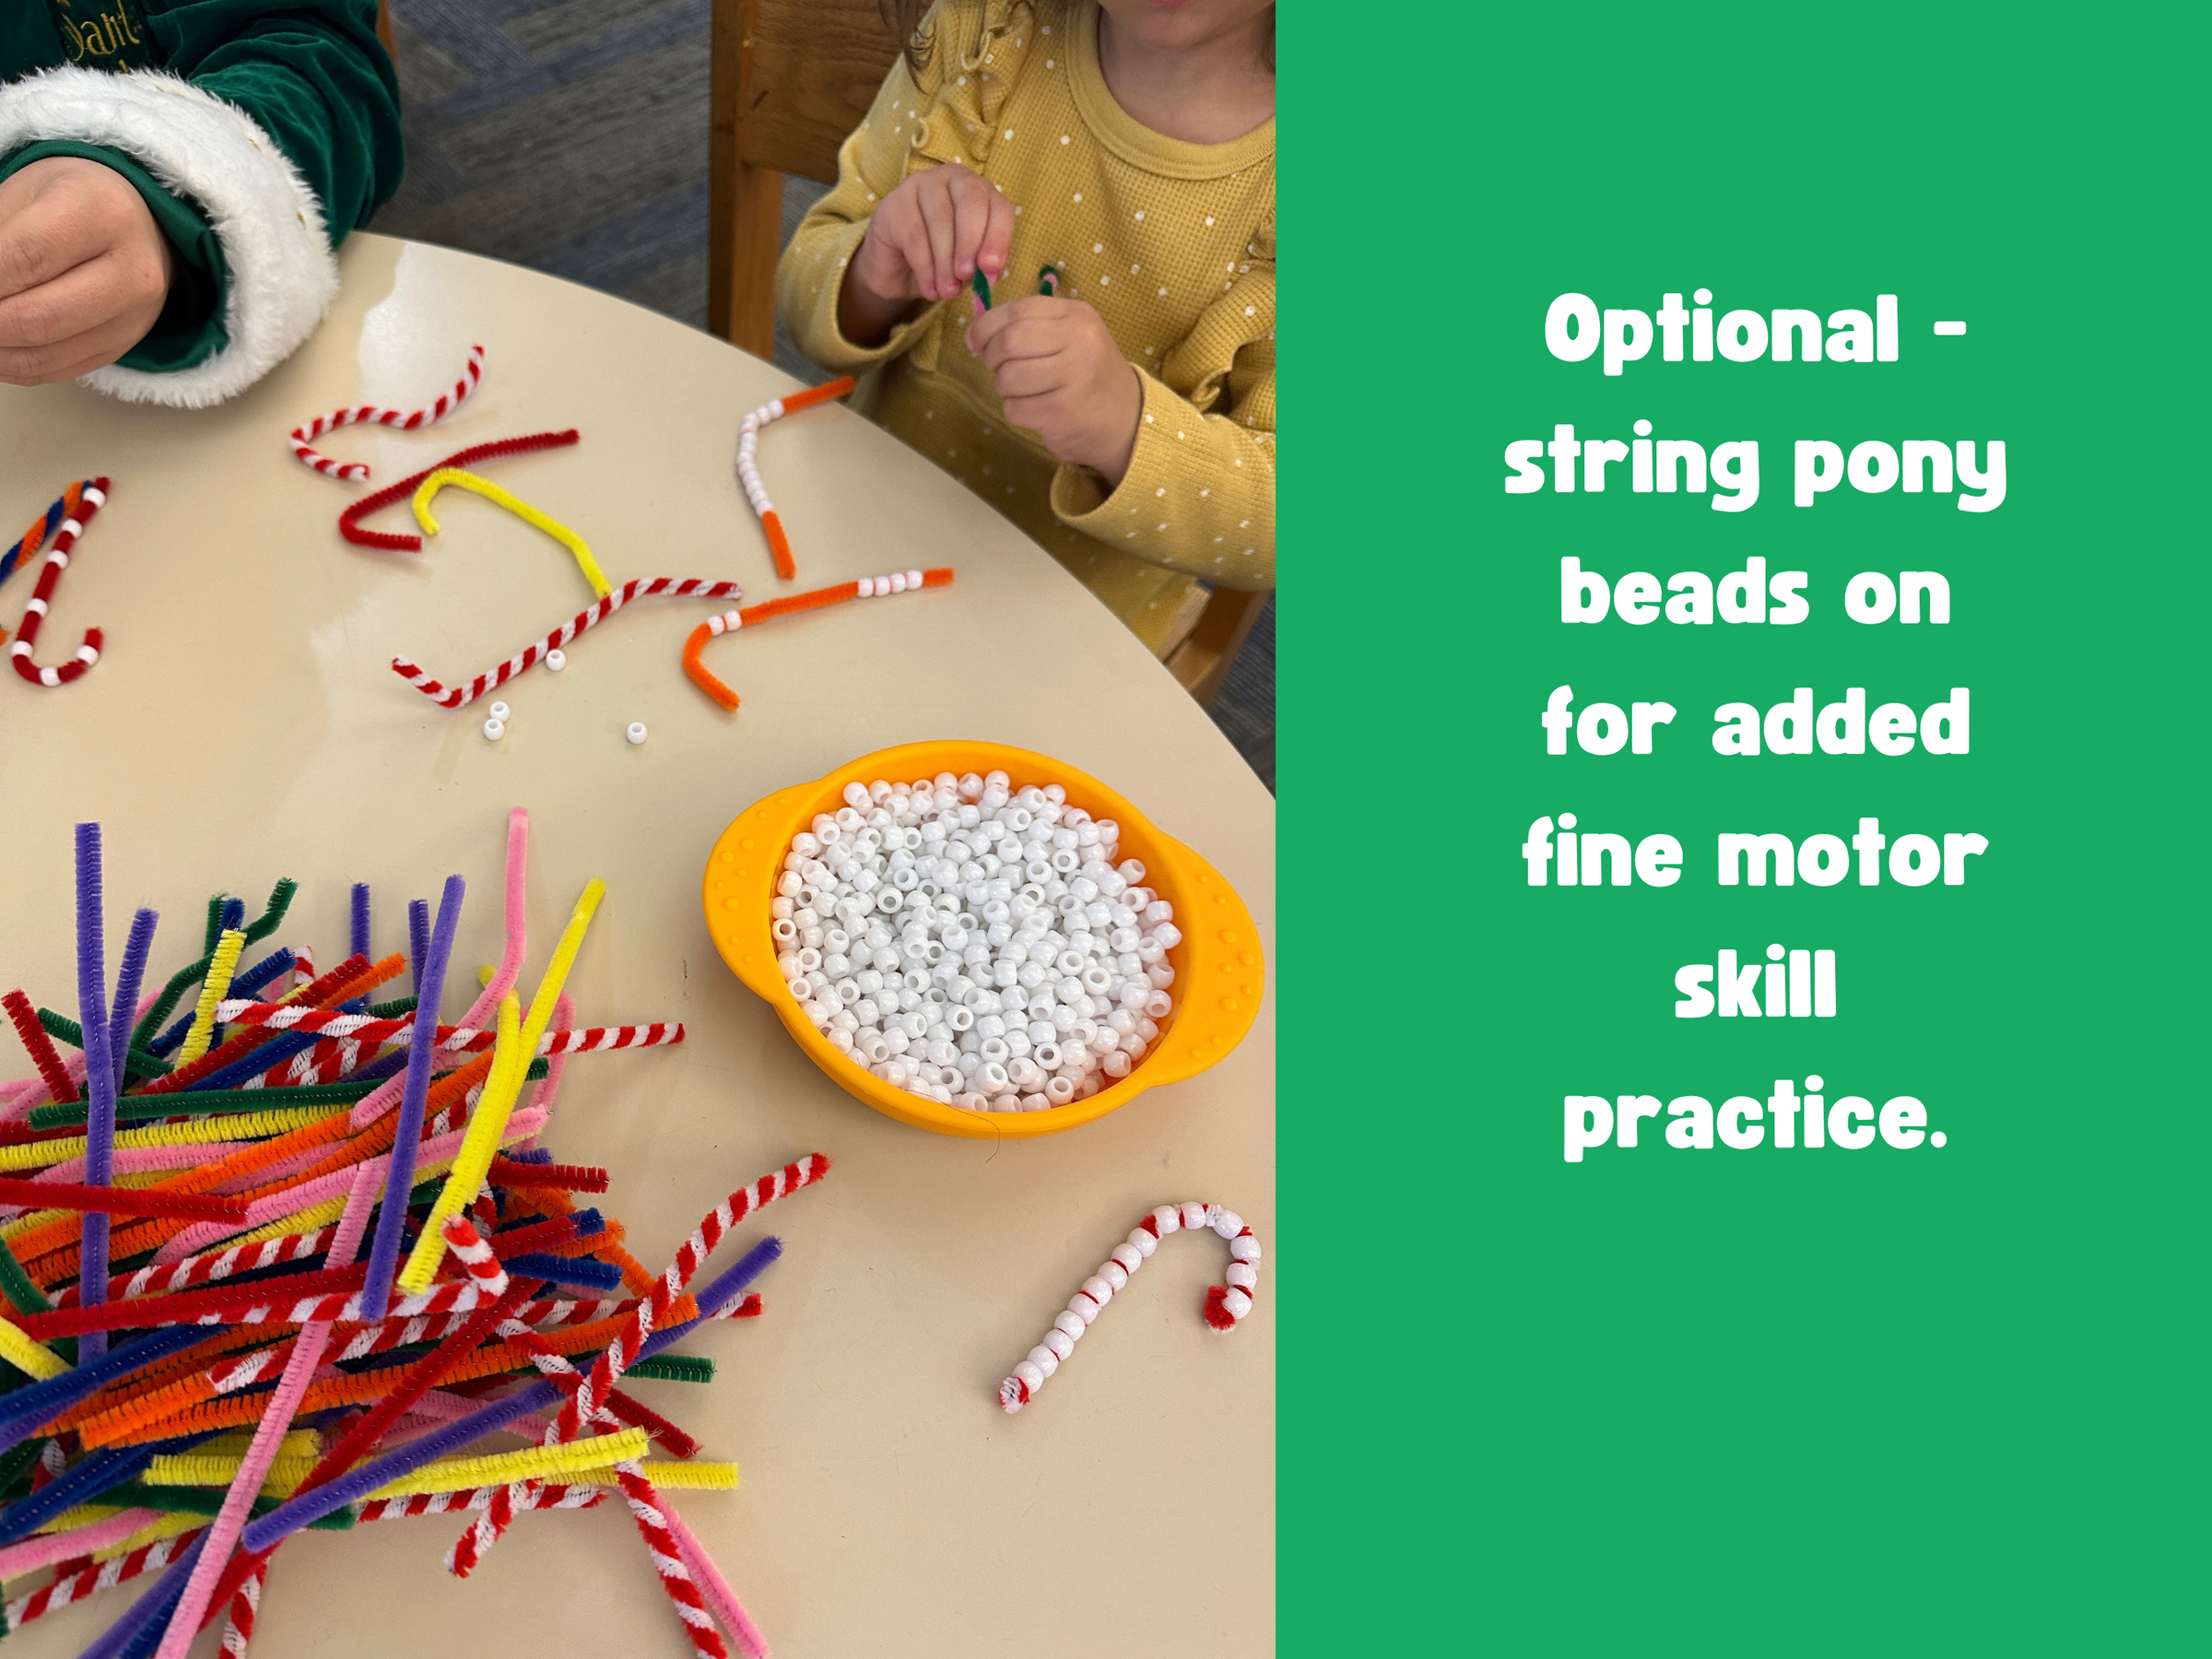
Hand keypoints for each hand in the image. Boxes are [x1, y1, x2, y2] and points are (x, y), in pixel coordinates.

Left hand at [0, 157, 172, 385]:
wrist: (136, 222)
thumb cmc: (71, 201)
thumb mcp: (25, 195)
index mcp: (103, 214)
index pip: (23, 260)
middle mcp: (131, 271)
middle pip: (37, 318)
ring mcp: (133, 316)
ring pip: (43, 353)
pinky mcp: (122, 345)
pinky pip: (56, 369)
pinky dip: (12, 363)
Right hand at [838, 162, 1012, 346]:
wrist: (896, 269)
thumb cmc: (941, 260)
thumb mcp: (969, 263)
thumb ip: (983, 264)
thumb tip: (992, 273)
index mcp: (980, 190)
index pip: (998, 206)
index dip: (998, 238)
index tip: (992, 269)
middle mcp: (952, 178)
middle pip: (970, 202)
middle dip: (970, 244)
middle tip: (966, 276)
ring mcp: (921, 184)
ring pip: (940, 220)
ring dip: (946, 263)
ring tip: (948, 292)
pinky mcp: (894, 203)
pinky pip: (914, 235)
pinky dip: (925, 268)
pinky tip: (930, 289)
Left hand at [965, 296, 1142, 484]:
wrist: (1129, 419)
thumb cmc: (1089, 375)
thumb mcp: (1070, 336)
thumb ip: (1028, 327)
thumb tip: (974, 334)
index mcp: (1077, 315)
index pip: (1017, 310)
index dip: (986, 326)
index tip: (975, 341)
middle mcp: (1079, 340)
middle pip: (1008, 343)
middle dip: (992, 359)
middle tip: (1000, 370)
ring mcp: (1074, 376)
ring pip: (1007, 378)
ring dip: (1005, 388)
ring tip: (1023, 391)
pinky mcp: (1064, 411)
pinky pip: (1015, 408)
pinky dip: (1016, 411)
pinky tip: (1036, 410)